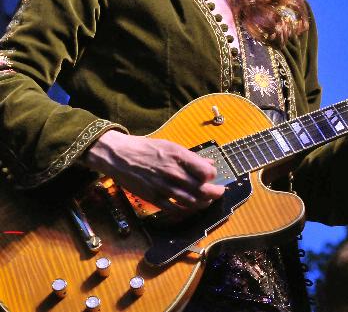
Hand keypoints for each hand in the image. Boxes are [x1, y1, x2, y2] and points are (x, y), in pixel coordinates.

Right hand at [83, 130, 224, 210]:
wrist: (119, 155)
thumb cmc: (146, 148)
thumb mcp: (171, 146)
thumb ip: (191, 157)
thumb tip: (210, 164)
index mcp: (179, 157)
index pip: (206, 172)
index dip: (213, 176)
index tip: (212, 176)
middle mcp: (173, 173)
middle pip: (202, 190)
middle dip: (214, 193)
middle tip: (219, 192)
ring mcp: (163, 187)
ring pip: (191, 202)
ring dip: (203, 203)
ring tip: (207, 201)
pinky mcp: (153, 198)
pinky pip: (174, 210)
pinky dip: (186, 211)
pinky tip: (190, 208)